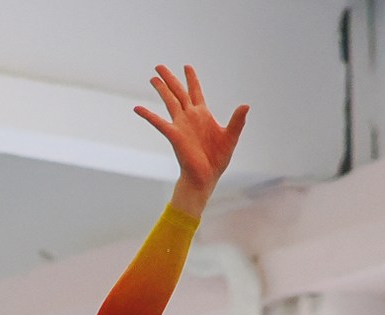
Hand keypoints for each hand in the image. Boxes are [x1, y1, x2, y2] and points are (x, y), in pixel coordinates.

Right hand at [135, 64, 246, 203]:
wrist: (206, 177)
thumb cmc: (217, 159)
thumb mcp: (230, 136)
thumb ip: (237, 120)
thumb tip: (246, 105)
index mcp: (203, 114)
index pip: (196, 91)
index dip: (191, 78)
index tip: (186, 66)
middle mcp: (190, 116)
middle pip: (178, 92)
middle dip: (170, 79)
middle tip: (159, 66)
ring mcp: (181, 124)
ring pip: (169, 101)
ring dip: (161, 89)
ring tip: (152, 78)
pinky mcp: (174, 135)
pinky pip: (159, 122)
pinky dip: (148, 115)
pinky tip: (137, 108)